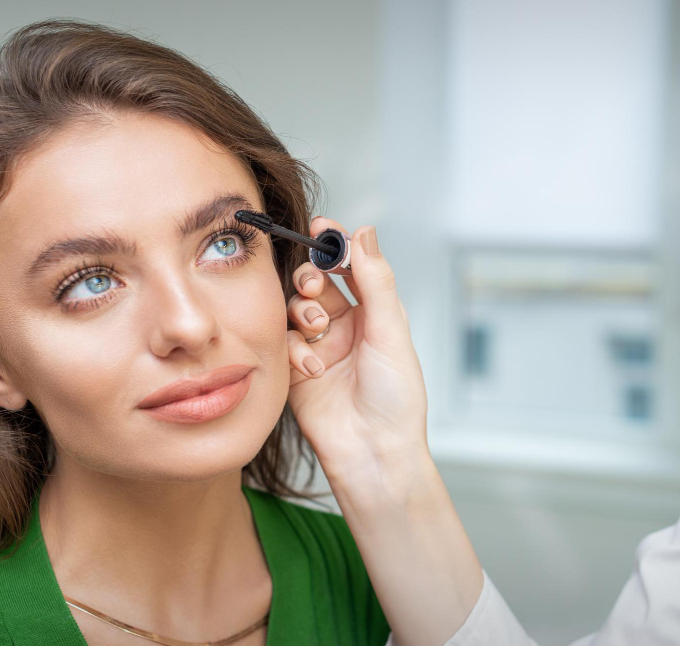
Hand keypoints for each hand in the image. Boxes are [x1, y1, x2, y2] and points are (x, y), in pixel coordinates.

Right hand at [285, 218, 428, 482]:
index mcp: (373, 315)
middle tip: (313, 284)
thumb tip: (364, 232)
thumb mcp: (391, 332)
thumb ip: (375, 280)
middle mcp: (344, 327)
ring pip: (294, 309)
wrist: (374, 453)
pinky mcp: (294, 371)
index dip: (334, 245)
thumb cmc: (395, 400)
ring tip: (317, 328)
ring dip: (303, 311)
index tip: (320, 227)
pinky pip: (283, 343)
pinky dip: (296, 349)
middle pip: (315, 283)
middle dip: (310, 276)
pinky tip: (313, 368)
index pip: (349, 267)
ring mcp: (318, 348)